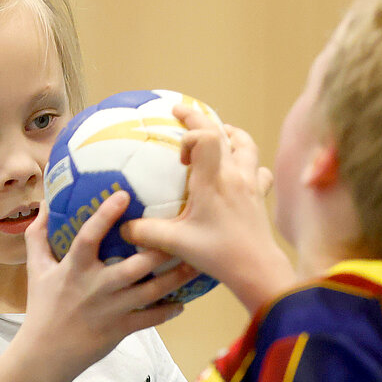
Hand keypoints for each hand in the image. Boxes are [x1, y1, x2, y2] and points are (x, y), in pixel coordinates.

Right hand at [19, 192, 192, 370]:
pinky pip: (151, 319)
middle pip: (135, 266)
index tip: (124, 195)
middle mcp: (96, 287)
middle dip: (160, 250)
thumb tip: (46, 204)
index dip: (106, 215)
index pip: (89, 236)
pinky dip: (168, 311)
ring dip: (176, 278)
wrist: (45, 355)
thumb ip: (39, 236)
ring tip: (195, 264)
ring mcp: (111, 310)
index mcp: (74, 268)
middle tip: (182, 232)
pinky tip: (183, 302)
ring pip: (151, 291)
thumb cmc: (42, 307)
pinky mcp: (120, 330)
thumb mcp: (36, 269)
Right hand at [122, 105, 295, 304]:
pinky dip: (249, 163)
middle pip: (222, 132)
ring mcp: (250, 183)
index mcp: (212, 181)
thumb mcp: (176, 243)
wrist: (256, 268)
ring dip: (230, 134)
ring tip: (216, 135)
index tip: (178, 156)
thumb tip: (123, 227)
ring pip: (246, 144)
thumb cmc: (218, 254)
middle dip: (199, 119)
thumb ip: (146, 233)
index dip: (189, 134)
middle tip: (180, 112)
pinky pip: (259, 168)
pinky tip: (240, 171)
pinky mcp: (259, 195)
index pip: (205, 137)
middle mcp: (233, 175)